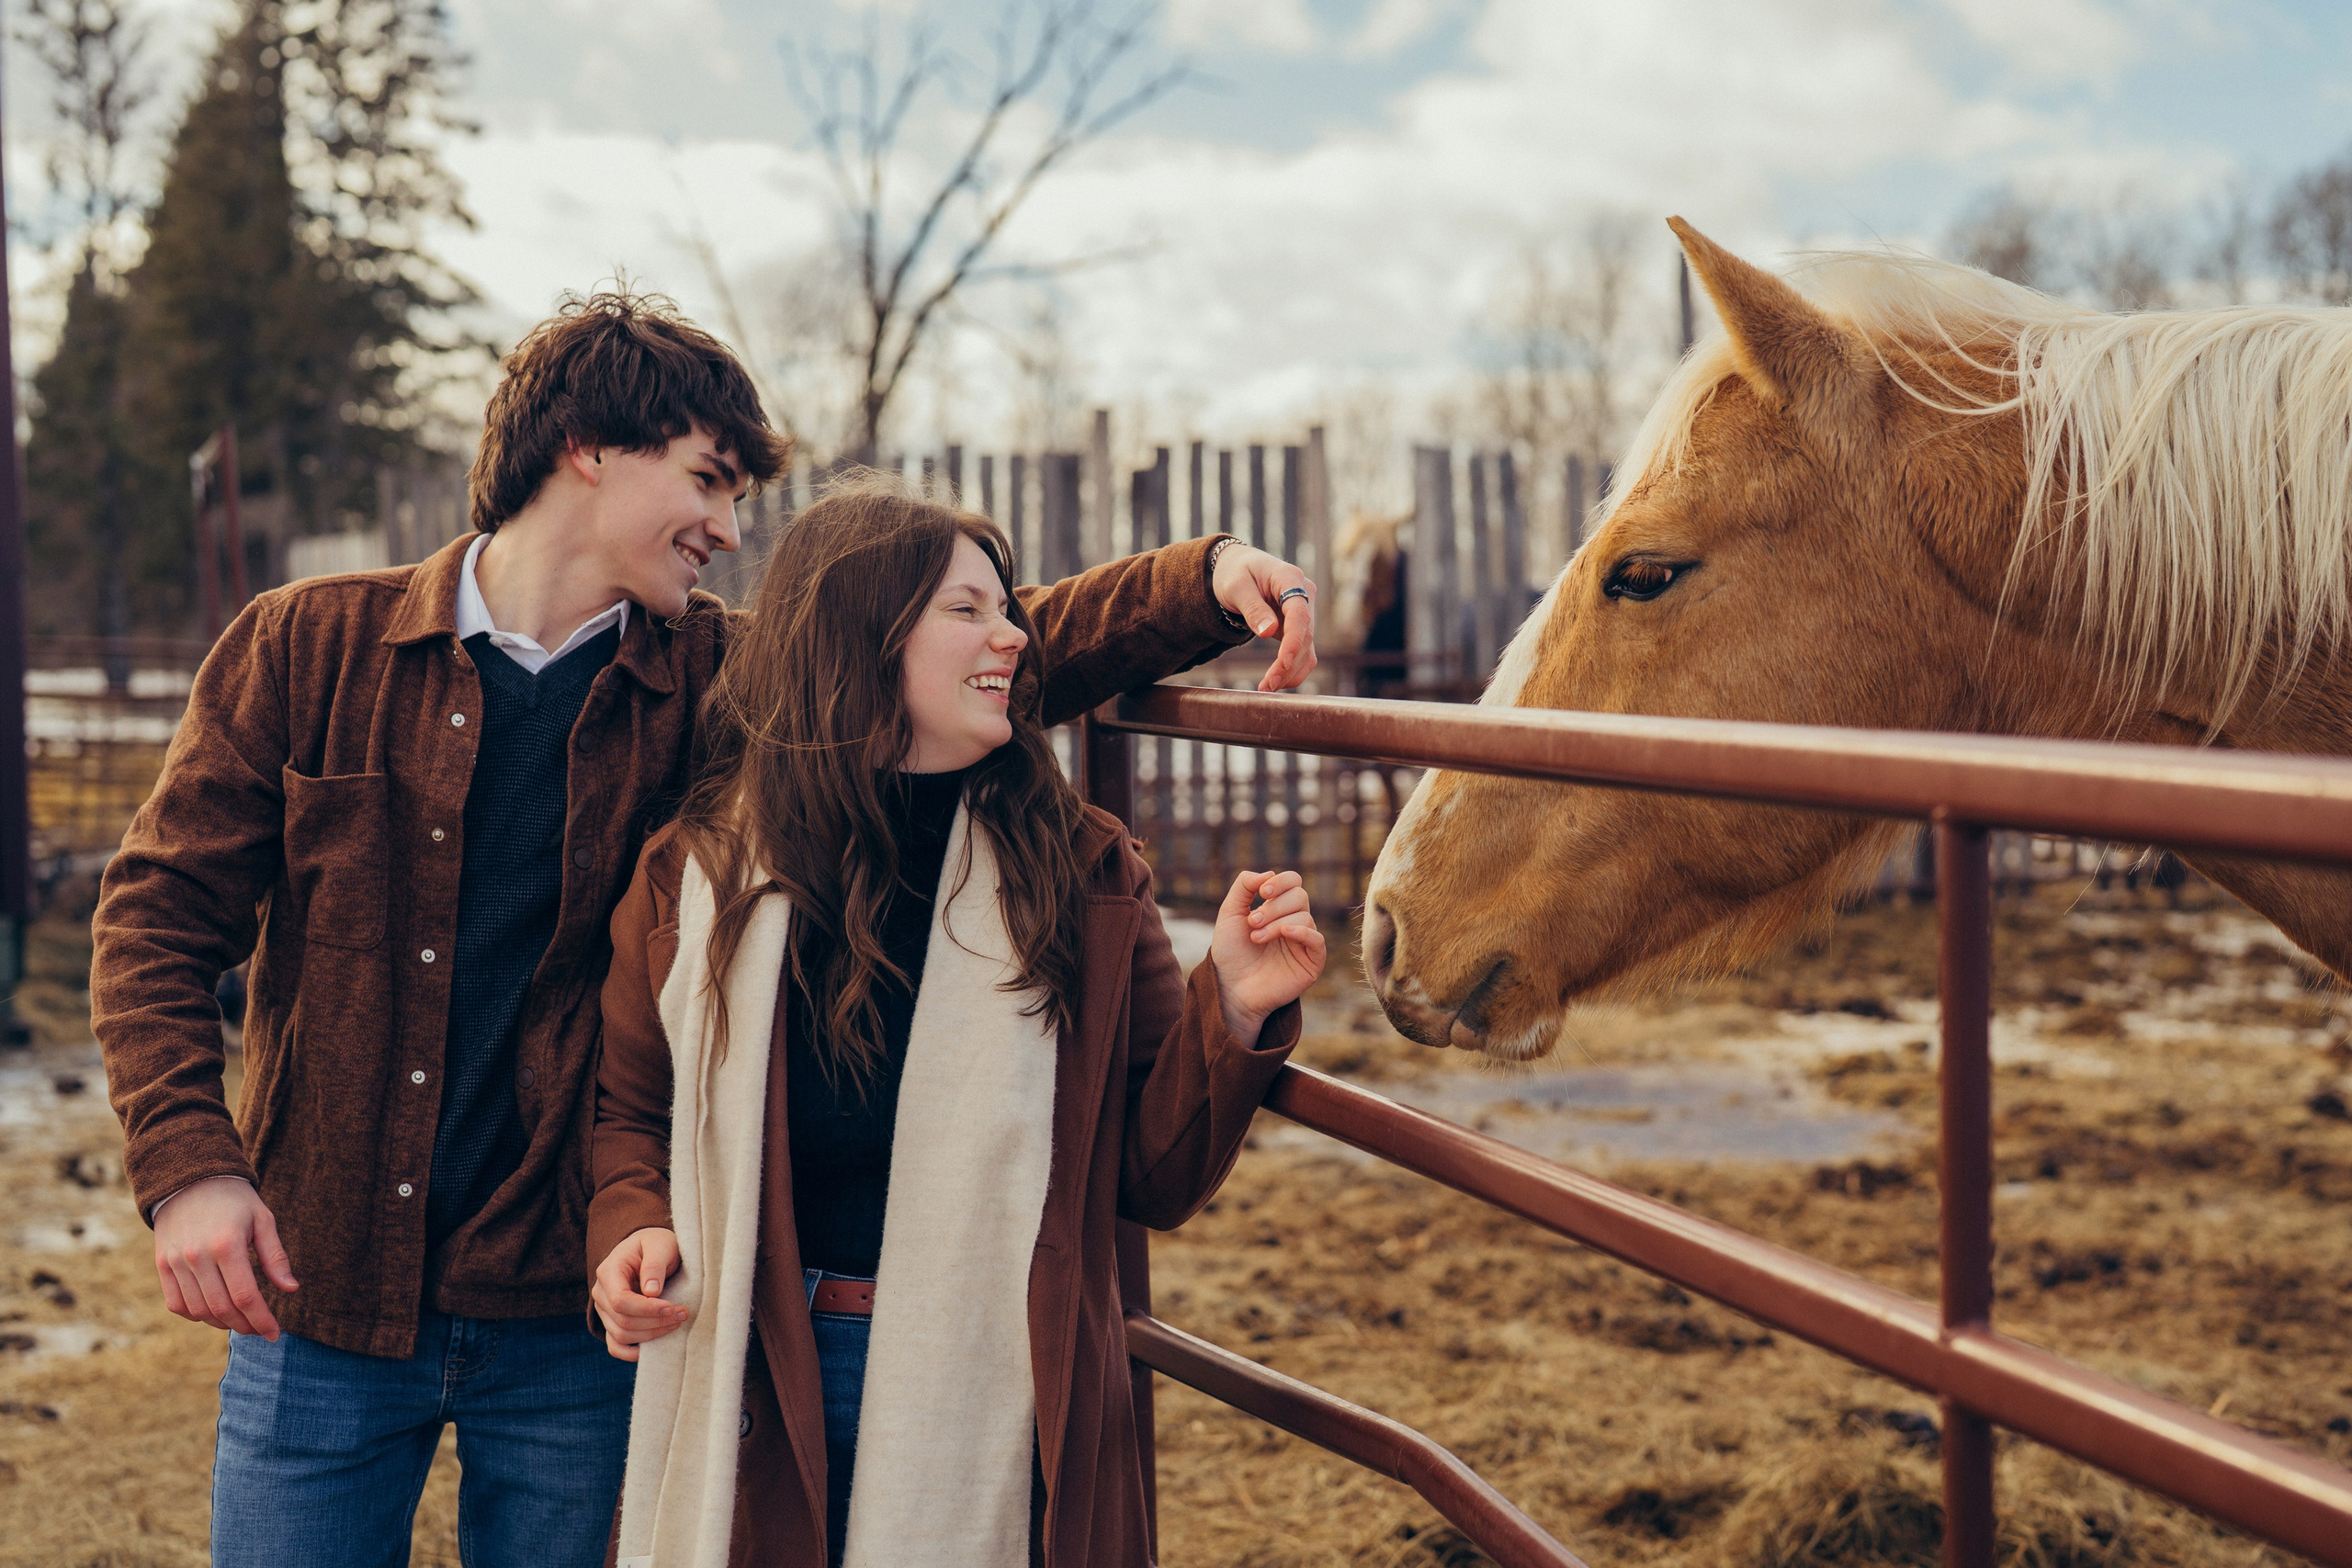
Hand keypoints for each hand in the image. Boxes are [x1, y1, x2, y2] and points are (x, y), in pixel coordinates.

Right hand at [153, 1175, 297, 1339]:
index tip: (275, 1333)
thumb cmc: (235, 1200)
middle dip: (246, 1326)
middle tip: (261, 1329)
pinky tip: (215, 1312)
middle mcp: (197, 1256)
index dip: (262, 1320)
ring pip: (199, 1311)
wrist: (190, 1180)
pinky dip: (196, 1315)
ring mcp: (176, 1263)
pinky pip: (177, 1304)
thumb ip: (276, 1257)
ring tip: (242, 1322)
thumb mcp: (263, 1220)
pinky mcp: (162, 1265)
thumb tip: (291, 1289)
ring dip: (222, 1324)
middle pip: (222, 1308)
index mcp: (227, 1244)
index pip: (245, 1296)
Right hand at [592, 1227, 689, 1361]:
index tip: (672, 1308)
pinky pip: (615, 1346)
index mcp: (609, 1271)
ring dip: (651, 1335)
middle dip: (655, 1322)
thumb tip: (651, 1292)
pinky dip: (631, 1352)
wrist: (649, 1249)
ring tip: (676, 1322)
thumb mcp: (660, 1245)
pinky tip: (654, 1347)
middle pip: (622, 1320)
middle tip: (682, 1314)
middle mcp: (601, 1292)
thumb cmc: (656, 1245)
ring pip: (621, 1335)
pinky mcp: (612, 1321)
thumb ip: (654, 1265)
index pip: (620, 1300)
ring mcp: (604, 1310)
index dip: (646, 1309)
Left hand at [1208, 870, 1325, 1044]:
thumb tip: (1269, 872)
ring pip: (1305, 916)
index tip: (1262, 893)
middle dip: (1274, 906)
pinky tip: (1284, 933)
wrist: (1230, 988)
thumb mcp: (1230, 913)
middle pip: (1300, 896)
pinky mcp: (1311, 962)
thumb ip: (1244, 886)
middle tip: (1252, 922)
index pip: (1293, 882)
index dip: (1281, 882)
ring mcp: (1303, 942)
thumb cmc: (1230, 953)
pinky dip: (1302, 932)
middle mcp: (1294, 922)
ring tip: (1256, 937)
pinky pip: (1317, 939)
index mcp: (1277, 909)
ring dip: (1277, 923)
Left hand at [1211, 543, 1318, 692]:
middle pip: (1305, 634)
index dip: (1294, 640)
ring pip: (1308, 648)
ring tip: (1267, 688)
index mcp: (1290, 578)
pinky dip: (1293, 669)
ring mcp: (1305, 611)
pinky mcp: (1299, 626)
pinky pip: (1303, 652)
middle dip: (1288, 664)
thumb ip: (1252, 608)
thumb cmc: (1235, 573)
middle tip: (1267, 686)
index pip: (1299, 613)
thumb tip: (1268, 632)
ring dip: (1291, 672)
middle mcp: (1305, 594)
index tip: (1283, 662)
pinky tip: (1276, 682)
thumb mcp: (1235, 586)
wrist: (1238, 568)